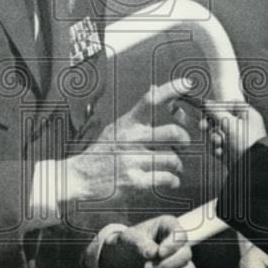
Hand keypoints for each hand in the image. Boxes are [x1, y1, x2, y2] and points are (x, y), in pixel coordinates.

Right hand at [66, 81, 191, 202]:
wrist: (80, 179)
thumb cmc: (102, 152)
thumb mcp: (117, 128)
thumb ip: (138, 113)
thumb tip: (156, 88)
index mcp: (127, 124)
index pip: (151, 101)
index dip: (172, 89)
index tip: (187, 84)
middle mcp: (130, 139)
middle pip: (173, 132)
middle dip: (185, 140)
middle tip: (183, 145)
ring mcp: (132, 160)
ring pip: (173, 159)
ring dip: (178, 164)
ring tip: (174, 166)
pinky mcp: (135, 182)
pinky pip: (166, 179)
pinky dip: (173, 180)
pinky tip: (169, 180)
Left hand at [99, 215, 195, 267]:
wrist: (121, 264)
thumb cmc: (126, 245)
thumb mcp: (128, 239)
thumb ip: (140, 243)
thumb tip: (153, 252)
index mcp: (168, 226)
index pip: (180, 235)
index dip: (172, 246)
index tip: (159, 253)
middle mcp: (178, 244)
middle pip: (186, 254)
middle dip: (167, 264)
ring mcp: (180, 262)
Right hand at [199, 99, 266, 162]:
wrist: (254, 167)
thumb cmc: (246, 141)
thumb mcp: (230, 123)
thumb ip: (216, 112)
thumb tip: (205, 103)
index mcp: (248, 116)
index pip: (232, 105)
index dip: (219, 106)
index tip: (208, 108)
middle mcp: (243, 128)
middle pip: (222, 121)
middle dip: (211, 125)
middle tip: (203, 126)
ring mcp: (237, 142)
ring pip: (218, 135)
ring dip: (214, 138)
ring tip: (218, 142)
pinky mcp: (232, 154)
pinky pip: (219, 148)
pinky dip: (217, 149)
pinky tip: (220, 152)